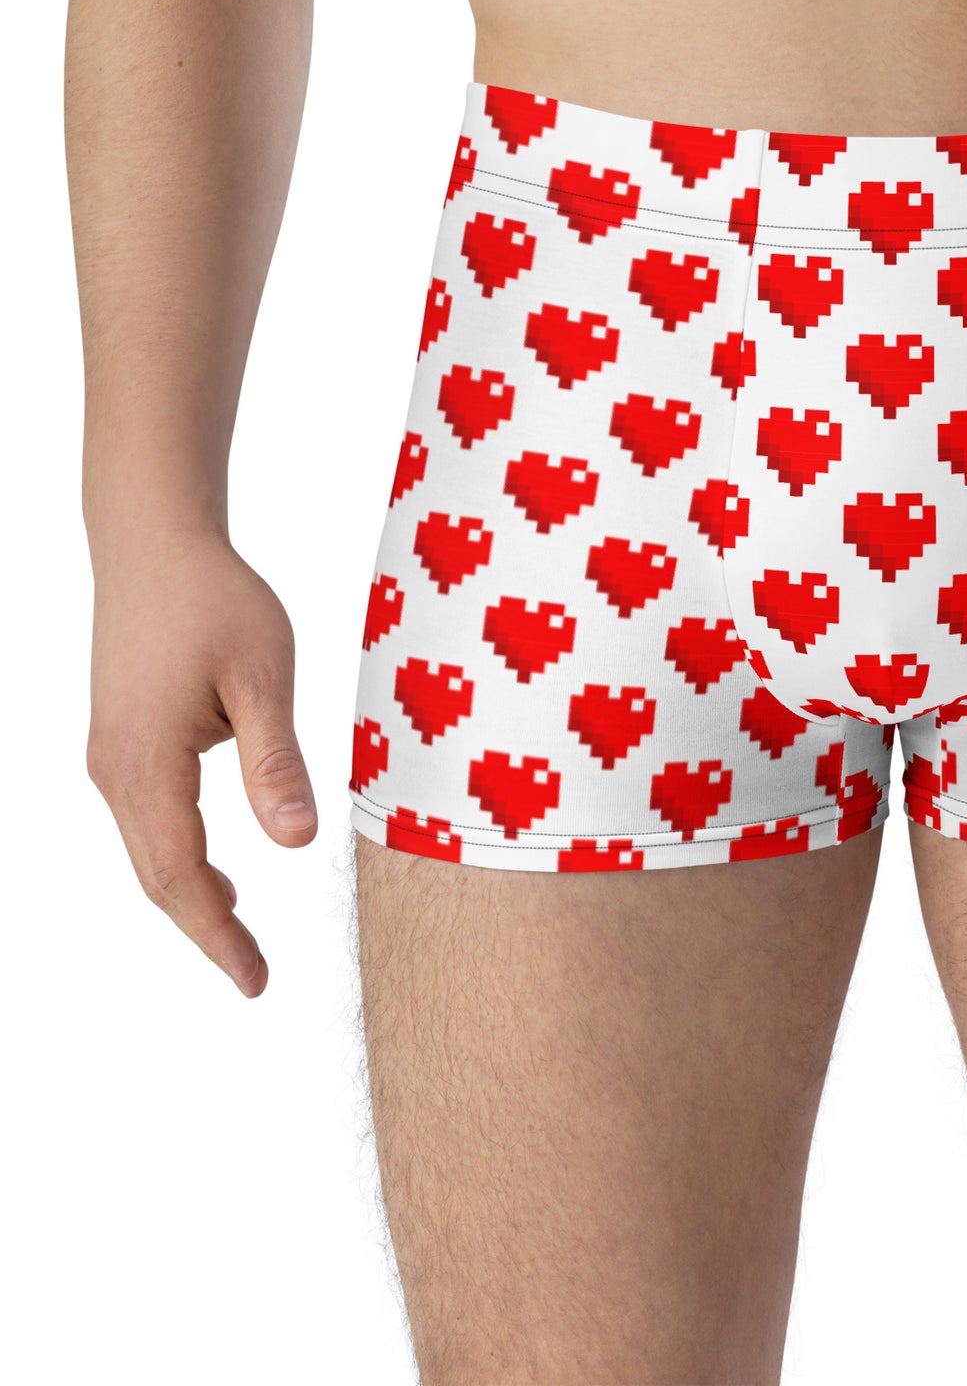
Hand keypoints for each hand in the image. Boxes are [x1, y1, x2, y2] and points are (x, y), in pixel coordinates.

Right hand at [86, 531, 316, 993]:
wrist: (154, 544)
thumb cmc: (215, 600)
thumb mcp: (263, 677)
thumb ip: (275, 762)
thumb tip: (296, 843)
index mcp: (146, 763)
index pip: (180, 875)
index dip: (217, 935)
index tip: (254, 981)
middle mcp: (115, 770)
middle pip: (157, 876)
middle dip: (206, 930)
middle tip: (255, 978)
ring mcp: (113, 757)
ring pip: (150, 851)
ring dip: (192, 897)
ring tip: (241, 939)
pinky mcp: (124, 742)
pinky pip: (150, 820)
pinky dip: (181, 858)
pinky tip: (221, 873)